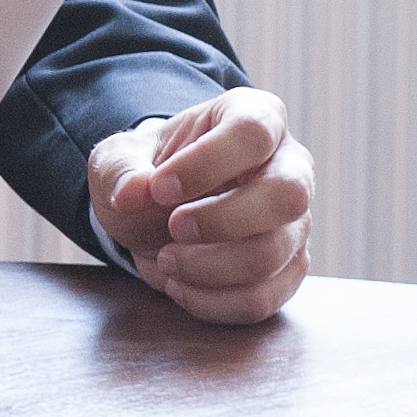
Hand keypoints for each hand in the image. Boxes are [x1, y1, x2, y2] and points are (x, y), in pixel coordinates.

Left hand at [88, 88, 313, 324]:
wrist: (158, 214)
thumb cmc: (150, 174)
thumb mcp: (119, 160)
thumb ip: (120, 171)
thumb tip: (130, 192)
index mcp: (255, 115)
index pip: (252, 132)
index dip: (206, 163)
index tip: (160, 188)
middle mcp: (291, 166)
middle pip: (287, 196)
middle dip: (220, 221)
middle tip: (171, 228)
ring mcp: (297, 222)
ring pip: (272, 255)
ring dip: (207, 267)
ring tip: (165, 258)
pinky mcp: (290, 271)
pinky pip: (263, 299)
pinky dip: (213, 301)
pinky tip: (180, 286)